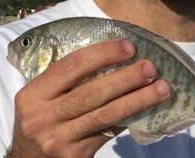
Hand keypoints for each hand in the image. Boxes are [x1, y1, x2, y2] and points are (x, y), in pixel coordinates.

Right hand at [7, 39, 170, 157]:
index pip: (71, 66)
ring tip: (161, 88)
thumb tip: (112, 55)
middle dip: (125, 78)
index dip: (102, 54)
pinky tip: (147, 109)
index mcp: (33, 95)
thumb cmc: (40, 121)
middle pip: (92, 92)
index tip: (128, 46)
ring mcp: (59, 139)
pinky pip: (108, 133)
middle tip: (150, 67)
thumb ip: (64, 80)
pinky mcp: (75, 156)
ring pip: (106, 115)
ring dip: (137, 100)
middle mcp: (43, 117)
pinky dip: (129, 118)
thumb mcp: (40, 99)